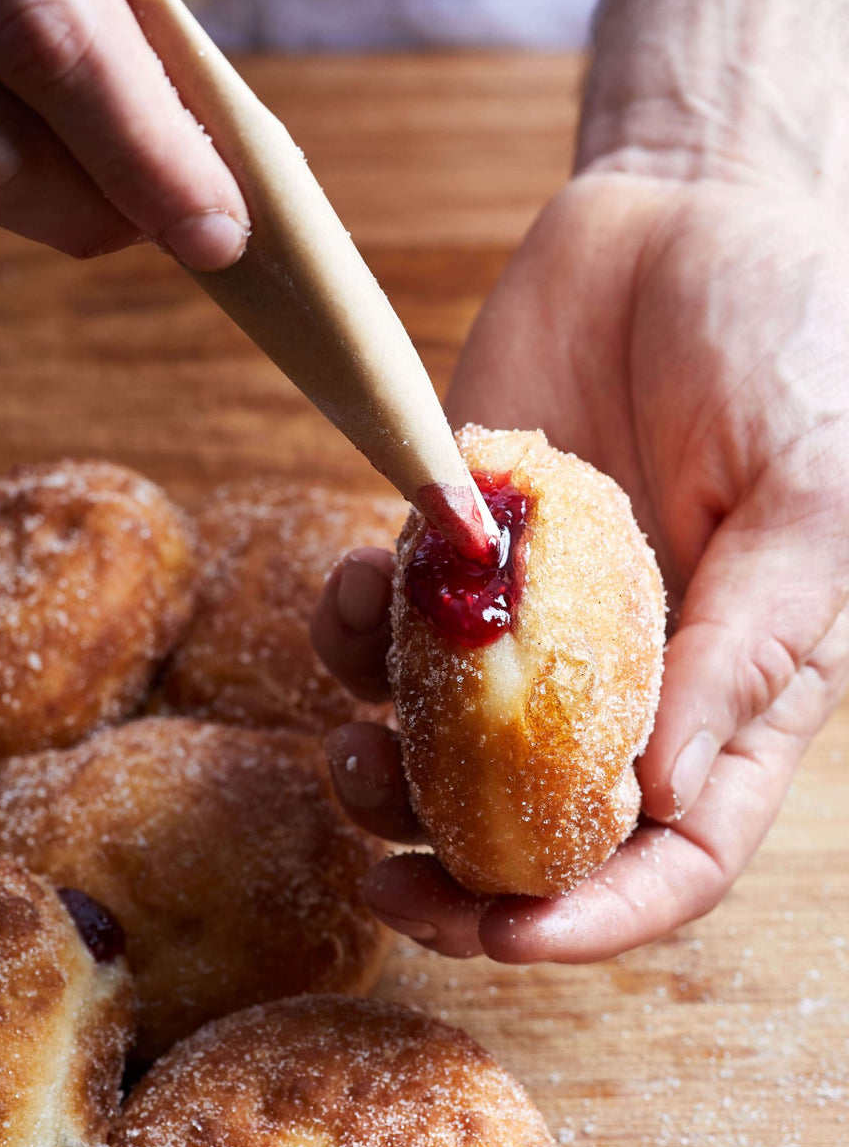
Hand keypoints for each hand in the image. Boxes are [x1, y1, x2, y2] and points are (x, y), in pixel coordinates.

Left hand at [312, 172, 848, 961]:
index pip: (678, 856)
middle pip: (540, 834)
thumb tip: (666, 798)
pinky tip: (350, 586)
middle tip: (385, 886)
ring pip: (443, 751)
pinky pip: (388, 630)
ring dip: (383, 774)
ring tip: (344, 748)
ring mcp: (533, 624)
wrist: (689, 208)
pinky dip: (354, 635)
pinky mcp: (458, 555)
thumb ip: (752, 644)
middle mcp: (627, 681)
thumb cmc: (793, 342)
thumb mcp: (811, 491)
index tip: (508, 938)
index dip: (599, 918)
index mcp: (735, 694)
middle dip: (460, 883)